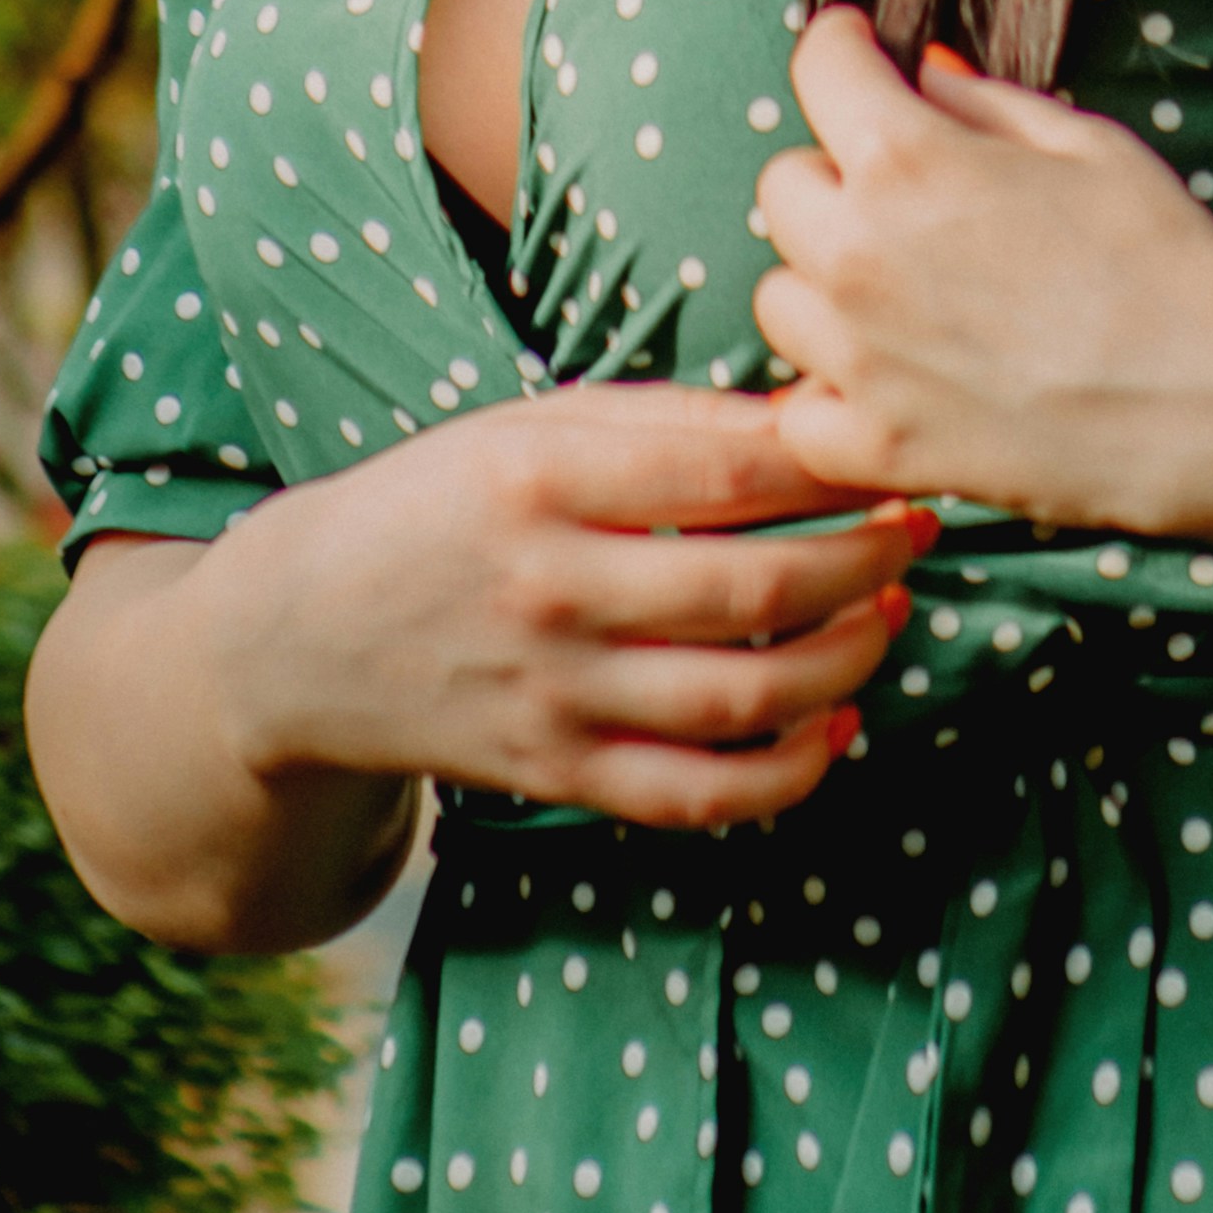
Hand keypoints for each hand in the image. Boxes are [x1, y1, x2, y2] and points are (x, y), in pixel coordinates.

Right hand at [210, 378, 926, 831]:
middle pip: (756, 583)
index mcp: (538, 474)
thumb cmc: (436, 507)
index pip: (726, 467)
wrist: (297, 637)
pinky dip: (791, 770)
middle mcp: (548, 587)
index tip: (890, 448)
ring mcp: (553, 692)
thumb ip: (663, 425)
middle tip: (914, 528)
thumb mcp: (525, 427)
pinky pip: (702, 791)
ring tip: (886, 613)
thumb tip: (814, 421)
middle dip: (864, 556)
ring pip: (747, 692)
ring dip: (848, 655)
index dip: (832, 463)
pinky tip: (837, 723)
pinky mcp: (556, 773)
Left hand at [748, 11, 1212, 547]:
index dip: (844, 48)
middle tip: (905, 200)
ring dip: (824, 287)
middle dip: (835, 178)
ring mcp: (858, 357)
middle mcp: (857, 252)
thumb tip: (922, 73)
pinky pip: (801, 414)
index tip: (861, 54)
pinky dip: (832, 401)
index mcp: (906, 159)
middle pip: (784, 186)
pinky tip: (888, 387)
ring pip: (779, 298)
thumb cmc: (1165, 260)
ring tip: (900, 299)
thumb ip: (982, 102)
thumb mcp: (1085, 144)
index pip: (818, 66)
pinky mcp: (877, 445)